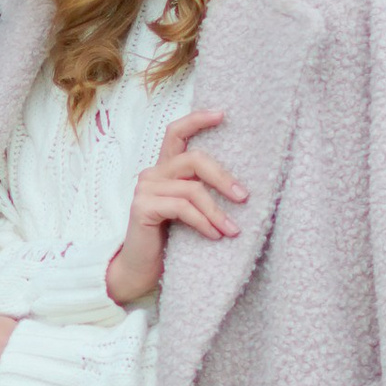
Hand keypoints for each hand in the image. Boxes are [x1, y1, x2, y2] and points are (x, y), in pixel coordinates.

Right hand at [106, 109, 248, 305]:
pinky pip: (182, 208)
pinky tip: (215, 236)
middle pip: (193, 158)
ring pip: (192, 189)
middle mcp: (152, 173)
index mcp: (165, 169)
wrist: (140, 271)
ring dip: (217, 211)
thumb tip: (242, 188)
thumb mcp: (189, 211)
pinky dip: (203, 222)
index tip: (223, 114)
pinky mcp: (142, 207)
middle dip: (223, 177)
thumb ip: (201, 192)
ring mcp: (145, 189)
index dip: (197, 119)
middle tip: (244, 197)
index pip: (176, 132)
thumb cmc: (170, 241)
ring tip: (233, 230)